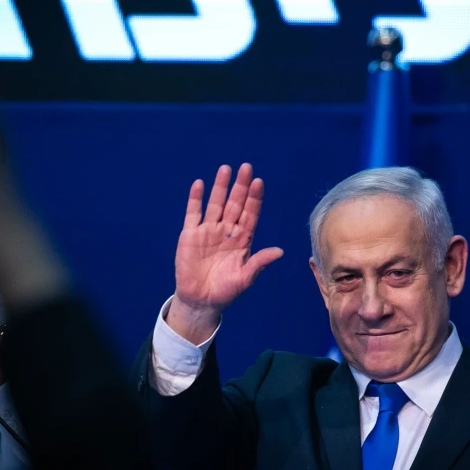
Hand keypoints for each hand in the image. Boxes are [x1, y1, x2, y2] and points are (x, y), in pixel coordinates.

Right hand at [169, 164, 282, 342]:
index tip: (259, 183)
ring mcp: (208, 231)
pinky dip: (195, 199)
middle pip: (235, 204)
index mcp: (243, 240)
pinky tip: (199, 185)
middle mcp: (227, 232)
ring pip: (216, 204)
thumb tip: (280, 251)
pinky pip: (193, 214)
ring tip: (226, 169)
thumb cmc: (226, 291)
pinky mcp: (190, 235)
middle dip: (241, 187)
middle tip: (246, 168)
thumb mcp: (245, 278)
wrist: (200, 301)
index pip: (250, 215)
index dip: (254, 199)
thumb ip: (259, 263)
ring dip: (220, 187)